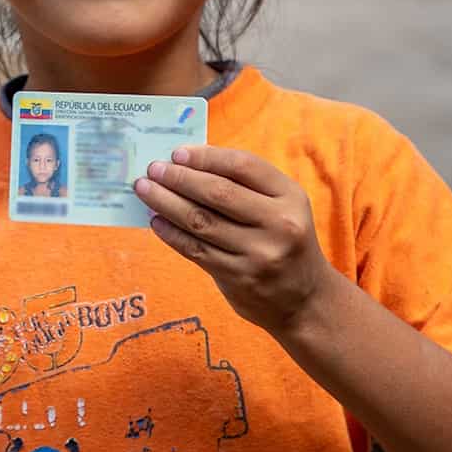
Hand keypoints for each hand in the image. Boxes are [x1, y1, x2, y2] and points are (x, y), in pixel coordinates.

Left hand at [133, 146, 331, 334]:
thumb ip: (245, 183)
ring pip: (201, 221)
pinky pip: (195, 250)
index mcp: (290, 197)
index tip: (178, 153)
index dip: (207, 156)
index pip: (243, 166)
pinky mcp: (238, 278)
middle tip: (153, 169)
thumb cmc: (284, 239)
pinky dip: (171, 233)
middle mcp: (278, 224)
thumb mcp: (281, 205)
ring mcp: (258, 254)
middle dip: (179, 178)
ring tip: (145, 190)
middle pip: (218, 193)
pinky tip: (156, 220)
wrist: (306, 299)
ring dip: (166, 202)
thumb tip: (189, 161)